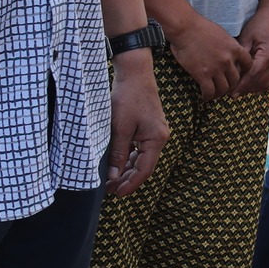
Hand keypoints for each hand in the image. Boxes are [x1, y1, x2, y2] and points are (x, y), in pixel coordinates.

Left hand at [106, 54, 168, 195]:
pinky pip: (138, 148)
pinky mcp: (147, 128)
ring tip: (110, 179)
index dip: (131, 184)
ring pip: (140, 158)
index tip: (117, 194)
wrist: (134, 73)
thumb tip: (113, 176)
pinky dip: (127, 157)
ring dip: (126, 169)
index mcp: (156, 139)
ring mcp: (154, 133)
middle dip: (127, 179)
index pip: (145, 170)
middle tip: (109, 190)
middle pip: (143, 166)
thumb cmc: (128, 97)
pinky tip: (115, 163)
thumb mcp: (119, 128)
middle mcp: (159, 138)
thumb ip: (117, 153)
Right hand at [166, 7, 251, 98]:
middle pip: (236, 80)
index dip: (244, 71)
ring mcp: (216, 69)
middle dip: (231, 85)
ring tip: (214, 94)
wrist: (185, 28)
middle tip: (225, 87)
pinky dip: (208, 97)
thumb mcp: (222, 34)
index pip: (248, 64)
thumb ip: (228, 46)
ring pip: (224, 88)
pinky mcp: (202, 75)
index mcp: (234, 48)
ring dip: (220, 93)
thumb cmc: (200, 27)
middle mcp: (228, 60)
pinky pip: (209, 91)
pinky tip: (204, 97)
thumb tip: (230, 54)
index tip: (238, 74)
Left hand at [235, 4, 268, 93]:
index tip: (230, 94)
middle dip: (246, 90)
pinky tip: (251, 84)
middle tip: (232, 93)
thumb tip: (231, 74)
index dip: (241, 86)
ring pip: (267, 84)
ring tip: (240, 90)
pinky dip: (262, 85)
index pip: (253, 76)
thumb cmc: (258, 24)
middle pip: (261, 83)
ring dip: (254, 89)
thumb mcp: (246, 37)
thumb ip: (240, 57)